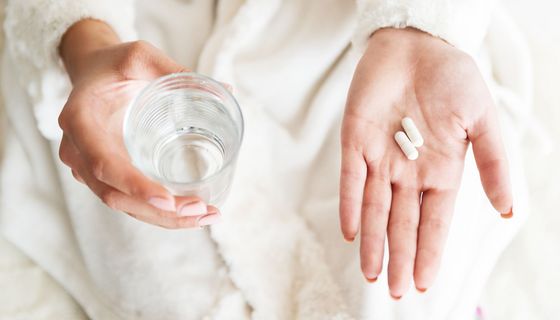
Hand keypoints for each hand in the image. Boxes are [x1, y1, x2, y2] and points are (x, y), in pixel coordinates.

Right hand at [58, 20, 219, 227]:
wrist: (91, 72)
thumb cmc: (114, 64)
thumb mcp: (139, 56)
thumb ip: (174, 70)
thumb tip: (226, 90)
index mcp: (81, 121)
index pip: (104, 164)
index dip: (135, 186)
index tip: (168, 200)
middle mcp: (78, 151)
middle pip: (115, 195)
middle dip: (159, 211)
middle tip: (200, 209)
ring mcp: (88, 167)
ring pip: (123, 205)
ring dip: (163, 218)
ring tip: (205, 215)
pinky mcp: (104, 174)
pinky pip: (128, 200)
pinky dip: (157, 212)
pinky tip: (190, 213)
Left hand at [339, 28, 512, 297]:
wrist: (417, 44)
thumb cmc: (452, 78)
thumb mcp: (482, 120)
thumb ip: (492, 163)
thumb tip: (508, 209)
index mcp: (440, 171)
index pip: (434, 221)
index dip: (430, 251)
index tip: (424, 282)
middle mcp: (408, 172)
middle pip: (402, 222)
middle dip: (399, 256)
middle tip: (395, 291)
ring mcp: (380, 159)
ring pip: (373, 208)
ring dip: (373, 240)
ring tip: (372, 272)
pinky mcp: (355, 141)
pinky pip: (350, 179)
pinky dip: (349, 204)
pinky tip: (350, 231)